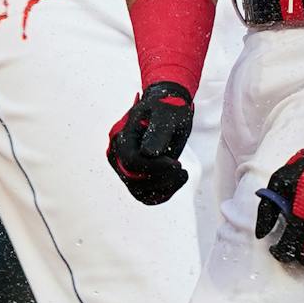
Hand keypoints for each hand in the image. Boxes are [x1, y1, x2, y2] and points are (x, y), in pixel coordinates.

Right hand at [107, 81, 193, 204]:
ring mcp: (127, 168)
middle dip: (162, 179)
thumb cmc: (168, 106)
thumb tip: (148, 154)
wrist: (170, 108)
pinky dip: (163, 193)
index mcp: (122, 136)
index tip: (177, 164)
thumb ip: (158, 131)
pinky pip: (146, 196)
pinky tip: (178, 180)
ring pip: (140, 192)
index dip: (155, 168)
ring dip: (165, 188)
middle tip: (181, 169)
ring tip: (182, 173)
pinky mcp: (138, 176)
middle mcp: (120, 155)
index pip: (131, 162)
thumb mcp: (167, 113)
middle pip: (134, 181)